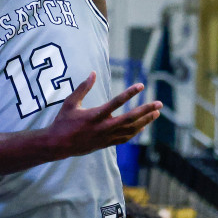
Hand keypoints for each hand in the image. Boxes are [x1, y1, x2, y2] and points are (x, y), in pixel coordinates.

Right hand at [46, 73, 160, 156]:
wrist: (58, 145)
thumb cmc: (63, 122)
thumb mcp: (70, 102)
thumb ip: (83, 88)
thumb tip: (92, 73)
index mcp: (94, 115)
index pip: (116, 102)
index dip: (130, 93)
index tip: (141, 85)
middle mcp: (103, 127)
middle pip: (130, 118)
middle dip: (146, 110)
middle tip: (159, 104)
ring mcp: (106, 137)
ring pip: (131, 129)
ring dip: (145, 121)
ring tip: (156, 113)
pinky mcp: (106, 144)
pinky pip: (125, 138)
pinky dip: (136, 131)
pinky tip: (143, 126)